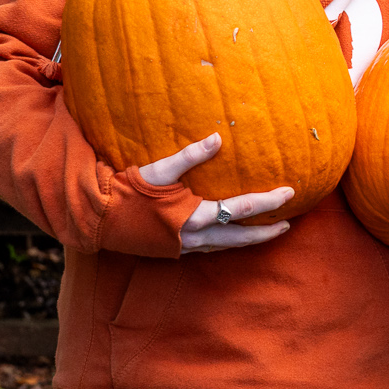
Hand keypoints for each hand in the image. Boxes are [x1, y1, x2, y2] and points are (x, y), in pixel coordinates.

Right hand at [138, 133, 293, 251]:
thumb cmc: (128, 191)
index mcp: (193, 216)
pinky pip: (210, 249)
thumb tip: (217, 138)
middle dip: (265, 233)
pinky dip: (227, 242)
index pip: (241, 208)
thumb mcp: (159, 170)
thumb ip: (189, 155)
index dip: (268, 201)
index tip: (290, 193)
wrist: (98, 217)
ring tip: (266, 233)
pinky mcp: (174, 250)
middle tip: (287, 225)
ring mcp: (184, 246)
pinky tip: (232, 236)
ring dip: (248, 240)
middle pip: (239, 237)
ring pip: (225, 246)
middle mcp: (192, 236)